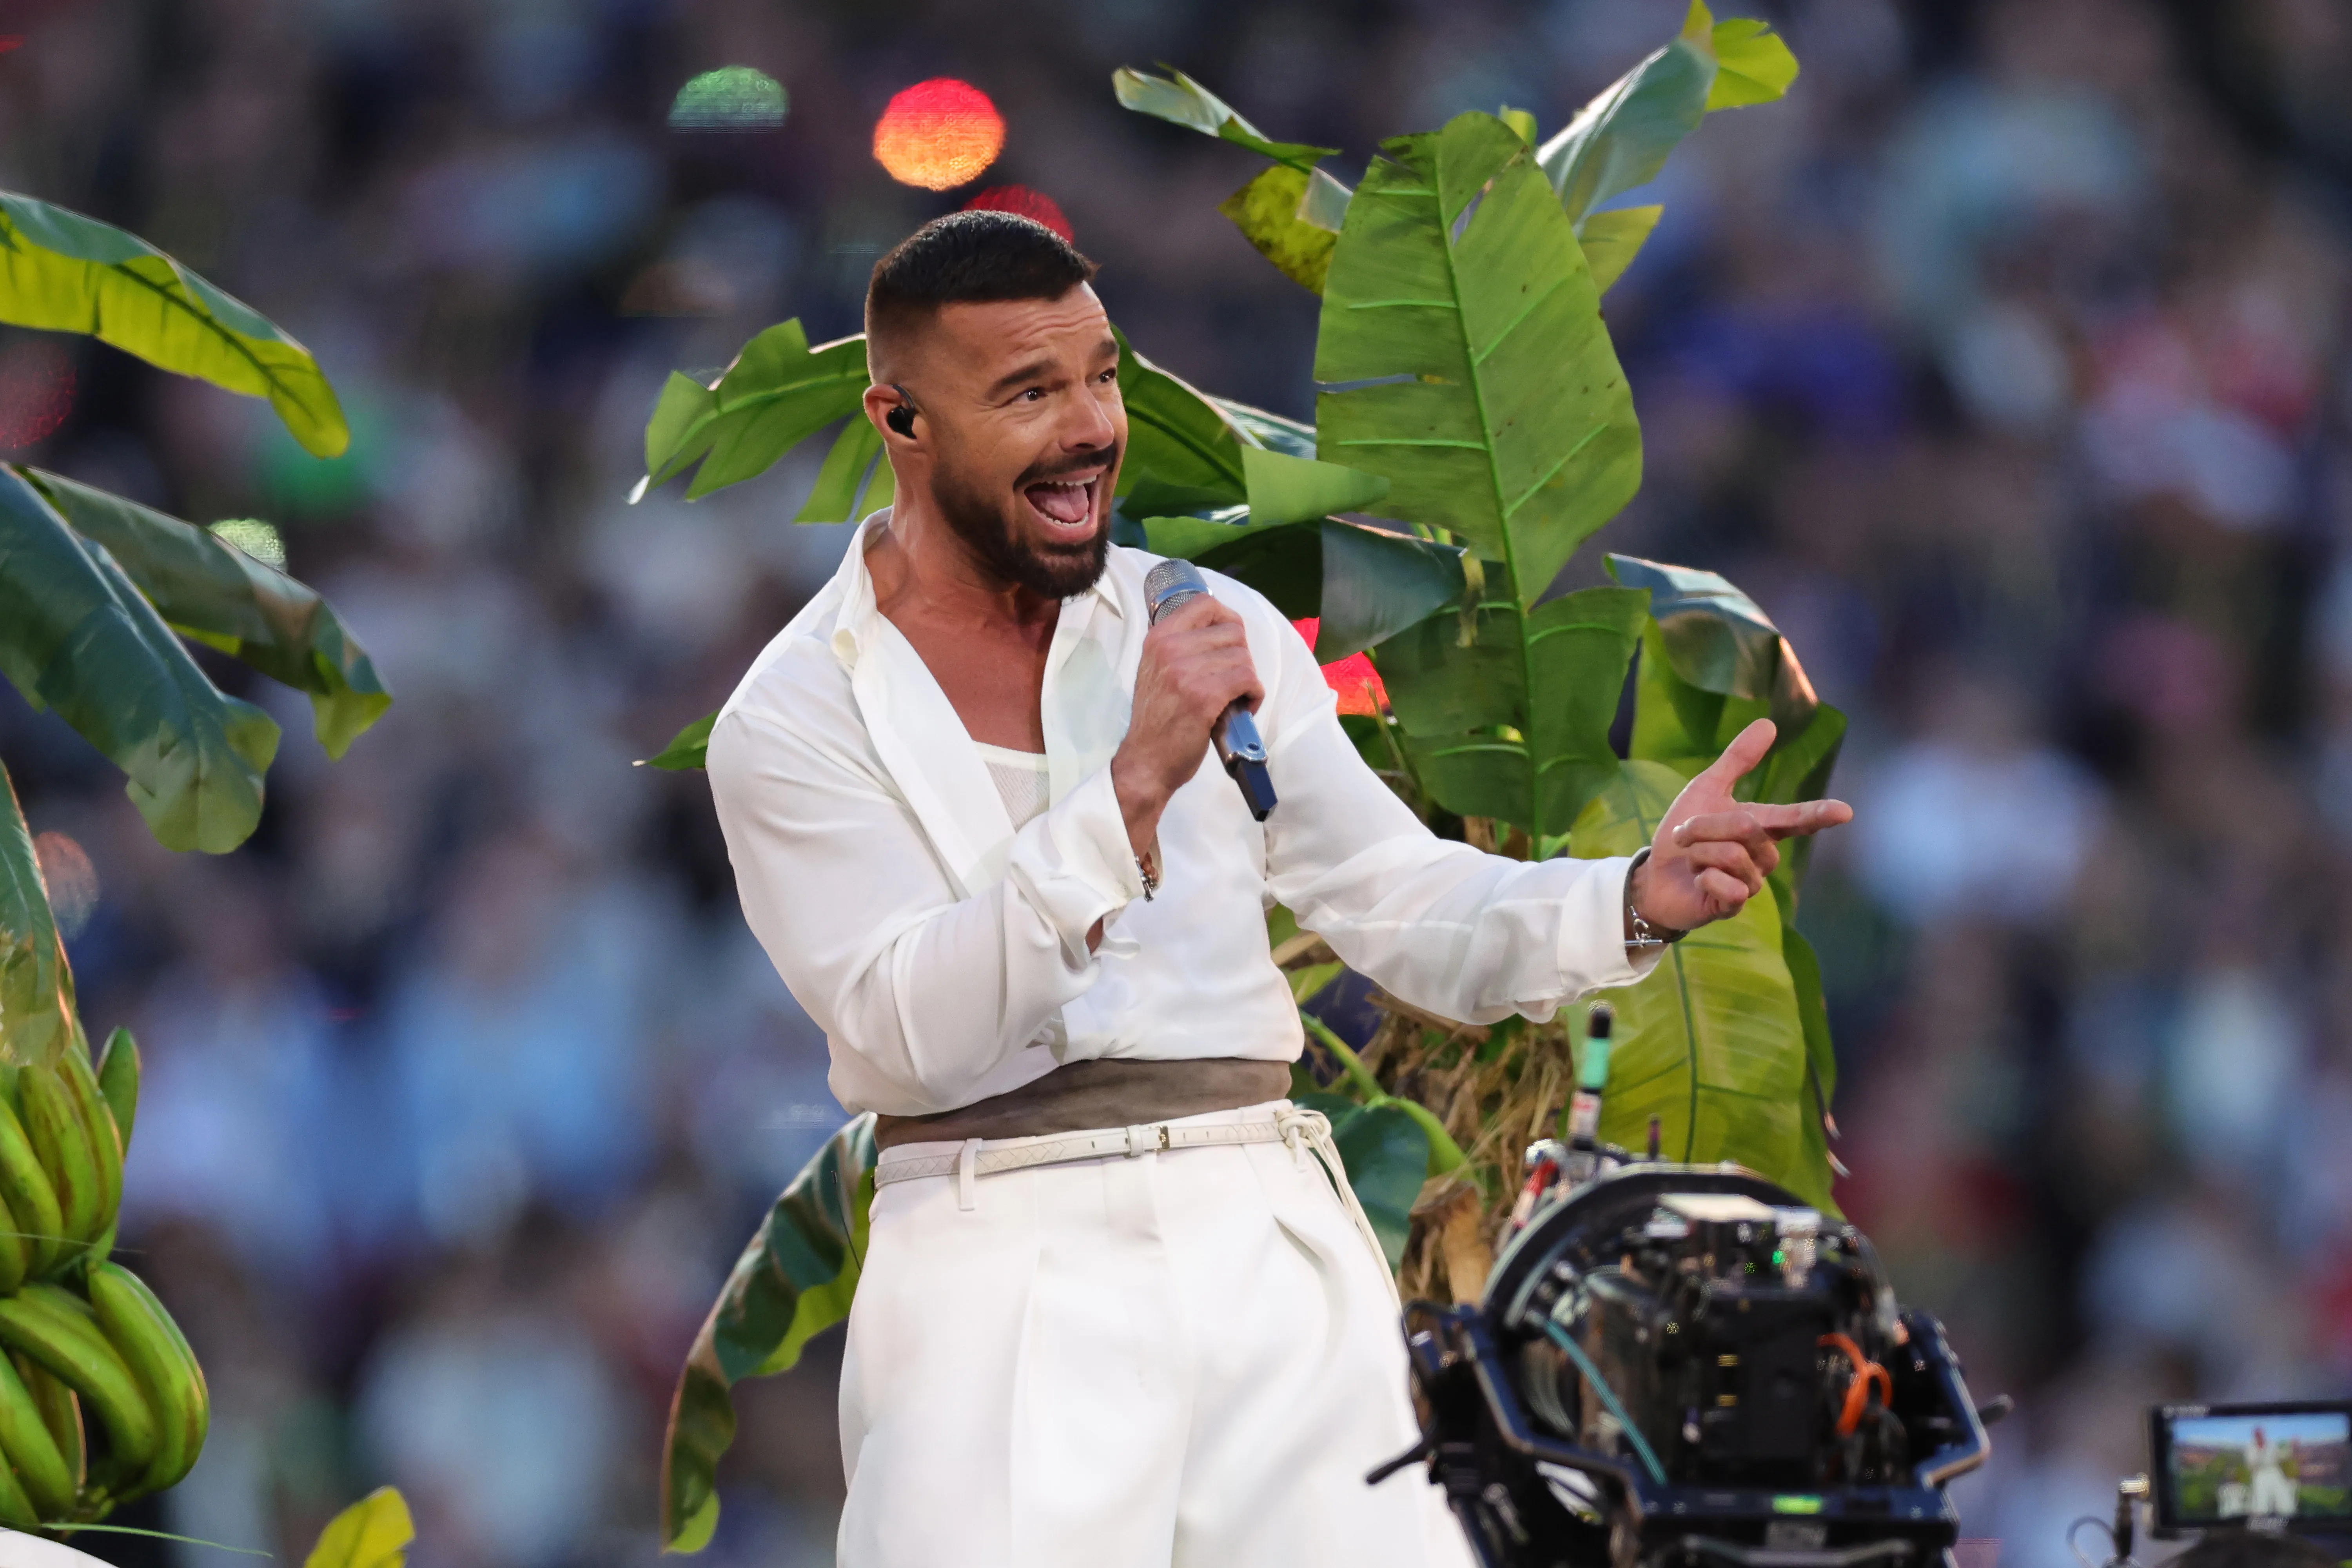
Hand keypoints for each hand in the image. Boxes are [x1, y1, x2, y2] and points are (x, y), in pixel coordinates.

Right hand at [1110, 592, 1262, 851]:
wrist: (1146, 761)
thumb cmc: (1157, 719)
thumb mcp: (1157, 669)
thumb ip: (1180, 645)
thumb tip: (1221, 627)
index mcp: (1159, 637)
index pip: (1206, 603)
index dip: (1228, 620)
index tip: (1231, 643)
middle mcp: (1170, 648)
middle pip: (1233, 632)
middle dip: (1241, 657)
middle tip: (1232, 681)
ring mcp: (1186, 672)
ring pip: (1243, 658)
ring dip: (1248, 679)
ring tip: (1236, 698)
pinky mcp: (1204, 697)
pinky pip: (1248, 680)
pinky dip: (1254, 695)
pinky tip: (1242, 707)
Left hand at [1630, 718, 1852, 933]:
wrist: (1653, 876)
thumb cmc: (1682, 835)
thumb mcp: (1706, 789)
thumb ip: (1738, 759)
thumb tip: (1769, 723)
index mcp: (1760, 826)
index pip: (1797, 818)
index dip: (1820, 814)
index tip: (1845, 811)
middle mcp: (1763, 856)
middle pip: (1746, 828)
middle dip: (1705, 826)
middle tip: (1684, 835)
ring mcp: (1752, 883)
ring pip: (1734, 855)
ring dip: (1699, 852)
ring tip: (1691, 860)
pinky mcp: (1734, 905)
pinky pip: (1730, 888)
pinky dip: (1705, 879)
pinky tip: (1698, 882)